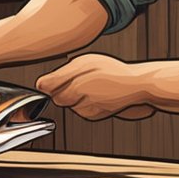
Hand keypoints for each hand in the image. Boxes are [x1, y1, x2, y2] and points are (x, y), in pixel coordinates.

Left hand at [36, 53, 152, 120]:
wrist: (137, 85)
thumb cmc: (112, 71)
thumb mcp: (86, 62)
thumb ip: (62, 73)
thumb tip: (42, 84)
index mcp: (77, 75)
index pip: (47, 86)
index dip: (47, 84)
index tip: (49, 82)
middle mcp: (81, 92)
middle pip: (57, 98)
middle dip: (61, 91)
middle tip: (76, 82)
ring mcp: (87, 106)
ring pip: (69, 105)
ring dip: (74, 98)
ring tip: (90, 87)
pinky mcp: (94, 116)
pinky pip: (80, 112)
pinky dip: (84, 105)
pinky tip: (96, 96)